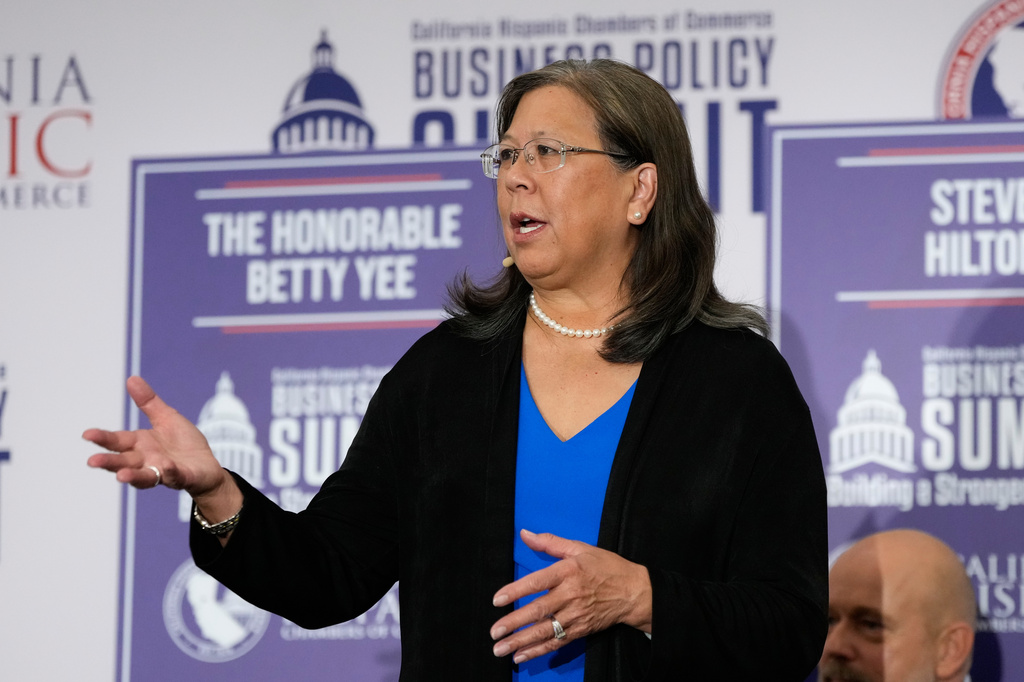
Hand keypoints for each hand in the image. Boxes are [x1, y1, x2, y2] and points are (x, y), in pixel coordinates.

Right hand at [84, 376, 235, 505]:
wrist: (207, 465)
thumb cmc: (183, 443)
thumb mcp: (166, 418)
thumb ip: (148, 402)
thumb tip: (132, 378)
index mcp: (140, 444)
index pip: (118, 441)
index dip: (103, 438)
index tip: (87, 434)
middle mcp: (146, 460)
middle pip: (124, 461)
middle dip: (109, 461)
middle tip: (93, 461)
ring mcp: (162, 471)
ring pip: (143, 476)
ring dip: (132, 476)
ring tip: (121, 476)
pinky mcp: (181, 478)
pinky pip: (174, 476)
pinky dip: (169, 473)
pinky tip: (166, 467)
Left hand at [489, 529, 651, 663]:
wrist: (634, 592)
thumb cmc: (607, 567)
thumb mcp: (581, 548)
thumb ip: (550, 542)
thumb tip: (525, 534)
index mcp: (569, 571)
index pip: (538, 582)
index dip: (516, 590)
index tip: (497, 600)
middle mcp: (571, 595)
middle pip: (539, 610)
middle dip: (514, 623)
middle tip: (494, 631)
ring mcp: (576, 615)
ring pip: (545, 631)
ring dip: (521, 641)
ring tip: (500, 648)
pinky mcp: (581, 630)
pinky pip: (557, 642)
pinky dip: (538, 651)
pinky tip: (521, 656)